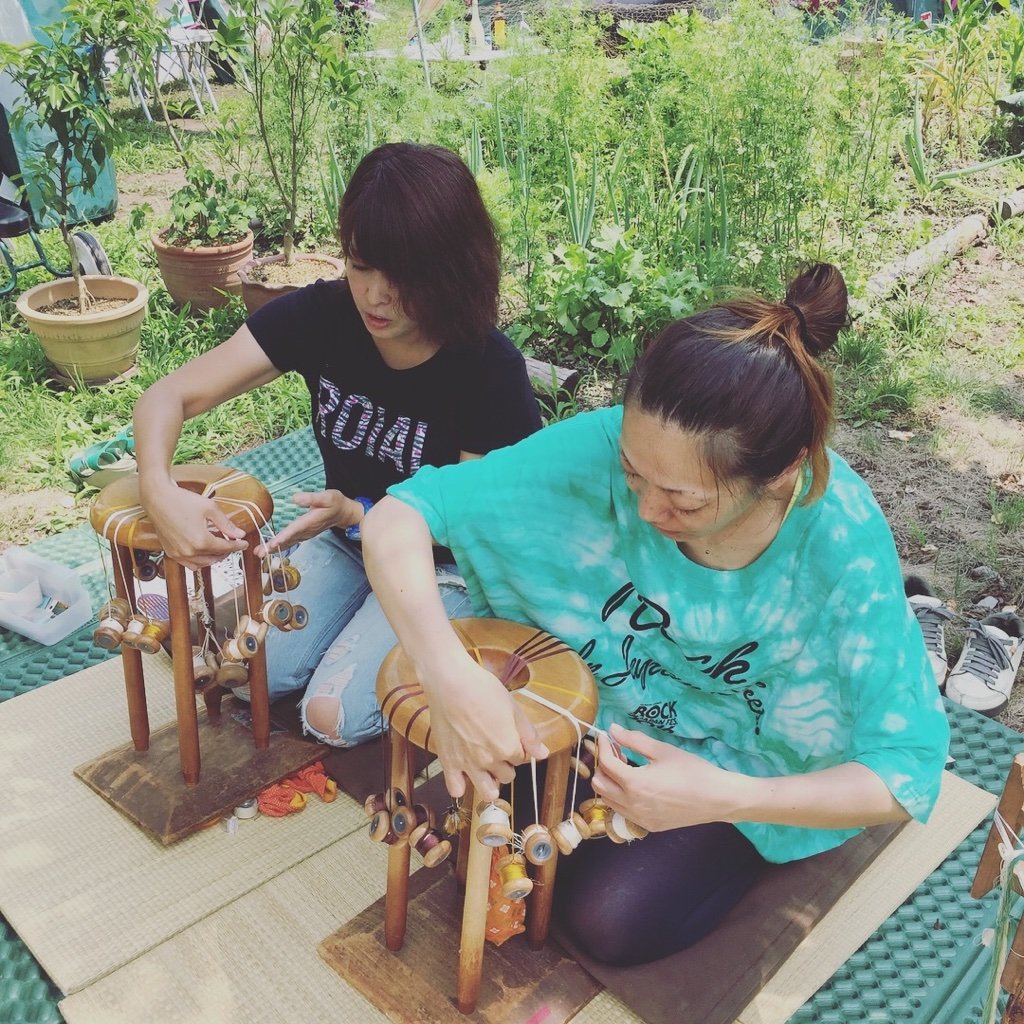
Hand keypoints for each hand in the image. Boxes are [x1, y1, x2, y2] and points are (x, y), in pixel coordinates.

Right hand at [141, 482, 247, 570]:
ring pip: (203, 564)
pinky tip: (204, 552)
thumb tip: (239, 534)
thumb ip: (226, 524)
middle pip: (215, 557)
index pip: (226, 547)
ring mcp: (178, 554)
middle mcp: (189, 551)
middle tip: (232, 543)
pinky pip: (189, 564)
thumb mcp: (210, 508)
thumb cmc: (181, 500)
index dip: (238, 545)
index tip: (244, 543)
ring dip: (214, 558)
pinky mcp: (170, 552)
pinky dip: (199, 561)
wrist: (157, 498)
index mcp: (201, 540)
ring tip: (219, 548)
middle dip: (227, 552)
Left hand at [254, 490, 358, 556]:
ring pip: (288, 542)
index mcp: (310, 521)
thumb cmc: (336, 503)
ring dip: (274, 548)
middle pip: (288, 540)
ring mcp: (305, 533)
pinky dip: (280, 545)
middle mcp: (307, 530)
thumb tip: (294, 498)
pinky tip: (270, 548)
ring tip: (259, 553)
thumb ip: (311, 498)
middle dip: (273, 547)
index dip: (283, 537)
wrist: (344, 513)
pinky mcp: (304, 534)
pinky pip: (290, 541)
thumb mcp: (327, 496)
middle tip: (259, 553)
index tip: (272, 544)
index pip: (294, 530)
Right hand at [425, 653, 548, 801]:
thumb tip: (543, 754)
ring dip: (491, 784)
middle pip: (507, 776)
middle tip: (497, 747)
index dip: (518, 748)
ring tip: (486, 768)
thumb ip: (529, 735)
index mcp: (508, 747)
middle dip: (506, 764)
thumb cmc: (483, 689)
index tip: (510, 737)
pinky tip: (464, 774)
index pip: (521, 759)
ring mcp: (467, 764)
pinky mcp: (448, 763)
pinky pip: (456, 789)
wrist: (450, 683)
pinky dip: (462, 786)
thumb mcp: (513, 707)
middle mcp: (489, 761)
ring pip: (488, 792)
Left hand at [591, 723, 746, 831]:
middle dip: (603, 766)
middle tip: (617, 752)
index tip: (606, 736)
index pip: (606, 763)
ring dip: (610, 782)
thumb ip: (634, 740)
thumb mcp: (662, 750)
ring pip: (608, 801)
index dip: (603, 746)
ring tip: (626, 768)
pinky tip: (636, 786)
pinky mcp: (648, 826)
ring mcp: (639, 819)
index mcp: (634, 784)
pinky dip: (620, 797)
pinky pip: (623, 812)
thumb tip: (613, 729)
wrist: (717, 798)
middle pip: (599, 785)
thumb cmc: (692, 770)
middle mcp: (632, 805)